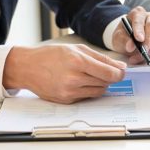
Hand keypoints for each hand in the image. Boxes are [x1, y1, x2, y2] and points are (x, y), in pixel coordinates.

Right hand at [3, 44, 126, 103]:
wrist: (27, 67)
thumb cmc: (52, 55)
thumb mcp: (77, 49)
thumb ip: (102, 58)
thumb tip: (121, 67)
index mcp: (78, 62)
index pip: (109, 73)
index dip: (120, 73)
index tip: (121, 72)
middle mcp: (74, 78)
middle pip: (106, 82)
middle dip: (109, 77)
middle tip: (103, 71)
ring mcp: (69, 92)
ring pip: (99, 91)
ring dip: (100, 84)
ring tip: (90, 75)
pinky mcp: (66, 100)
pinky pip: (88, 96)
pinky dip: (89, 89)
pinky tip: (79, 82)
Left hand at [111, 6, 149, 63]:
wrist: (128, 40)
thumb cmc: (123, 36)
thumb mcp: (118, 37)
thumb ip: (123, 40)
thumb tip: (130, 46)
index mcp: (138, 13)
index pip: (139, 20)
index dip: (139, 30)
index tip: (138, 39)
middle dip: (147, 42)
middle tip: (142, 53)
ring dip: (149, 51)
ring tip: (136, 59)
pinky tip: (144, 59)